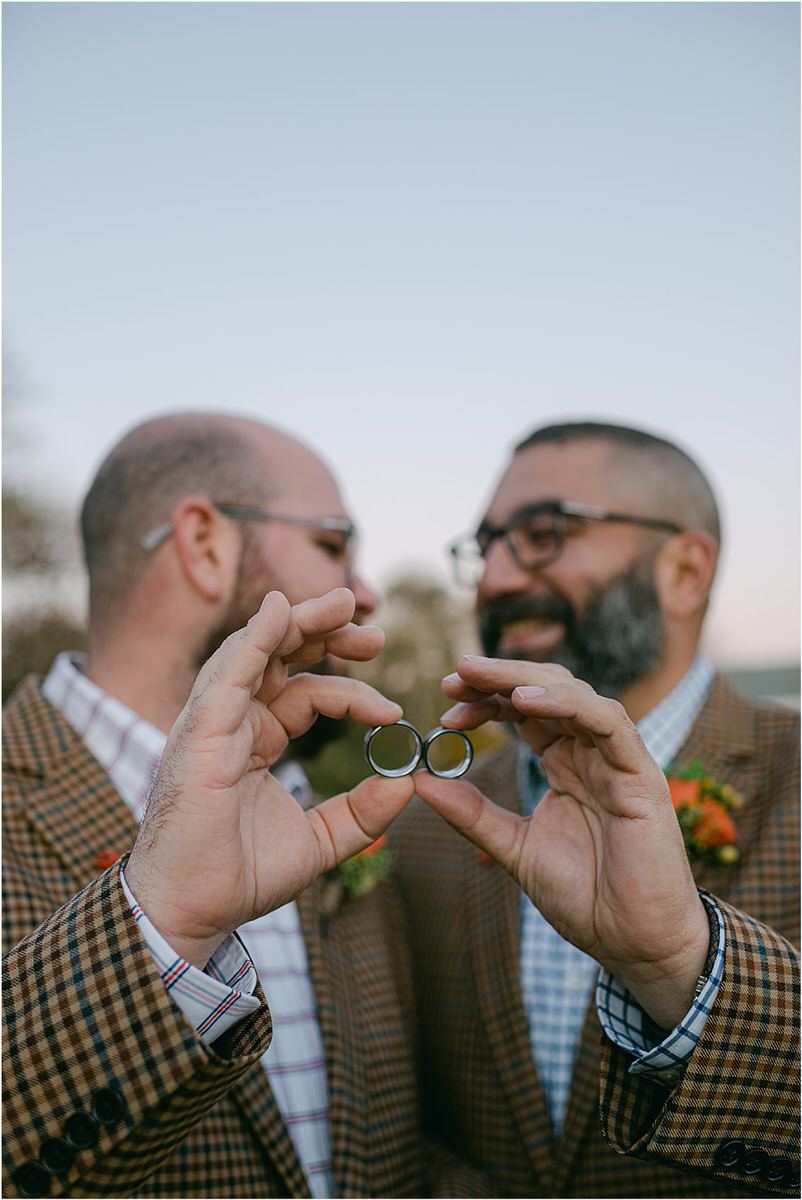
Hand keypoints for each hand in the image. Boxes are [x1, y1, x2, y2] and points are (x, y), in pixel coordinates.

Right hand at [126, 588, 414, 967]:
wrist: (194, 908)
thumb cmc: (241, 874)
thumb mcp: (321, 840)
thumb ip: (363, 812)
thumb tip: (409, 782)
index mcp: (258, 738)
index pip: (308, 692)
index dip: (352, 693)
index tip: (394, 712)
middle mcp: (235, 720)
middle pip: (281, 655)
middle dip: (327, 633)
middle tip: (375, 632)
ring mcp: (214, 720)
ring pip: (256, 649)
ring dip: (299, 620)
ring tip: (345, 603)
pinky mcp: (200, 730)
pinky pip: (229, 672)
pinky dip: (254, 638)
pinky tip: (281, 610)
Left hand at [413, 656, 709, 1029]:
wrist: (636, 943)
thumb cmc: (586, 897)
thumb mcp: (516, 848)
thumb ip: (473, 814)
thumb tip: (420, 781)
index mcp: (564, 763)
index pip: (523, 711)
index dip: (485, 698)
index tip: (444, 700)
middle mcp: (590, 752)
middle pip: (543, 690)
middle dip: (496, 677)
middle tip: (452, 675)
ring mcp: (617, 759)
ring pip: (573, 694)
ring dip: (522, 679)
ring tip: (477, 676)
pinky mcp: (640, 774)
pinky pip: (607, 721)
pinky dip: (567, 703)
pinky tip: (526, 700)